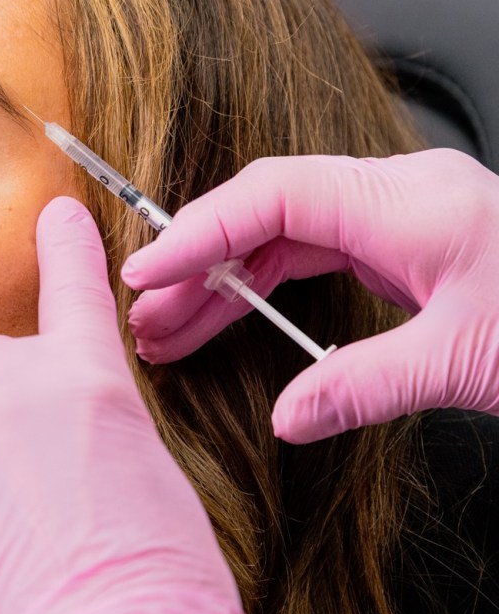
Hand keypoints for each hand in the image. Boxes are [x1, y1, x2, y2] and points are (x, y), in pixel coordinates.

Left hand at [0, 196, 253, 613]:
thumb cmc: (151, 591)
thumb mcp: (146, 479)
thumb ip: (91, 425)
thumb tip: (57, 428)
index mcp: (87, 376)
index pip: (72, 286)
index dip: (64, 247)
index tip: (55, 213)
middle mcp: (7, 381)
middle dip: (6, 416)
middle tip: (29, 490)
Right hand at [121, 149, 498, 442]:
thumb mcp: (467, 362)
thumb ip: (364, 385)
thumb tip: (288, 418)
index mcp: (409, 202)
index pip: (273, 198)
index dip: (199, 231)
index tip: (147, 272)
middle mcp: (396, 196)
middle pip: (267, 216)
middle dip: (200, 268)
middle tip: (149, 321)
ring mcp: (400, 217)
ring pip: (284, 237)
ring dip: (226, 283)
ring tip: (174, 331)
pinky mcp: (405, 245)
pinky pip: (314, 255)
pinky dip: (267, 288)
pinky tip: (235, 323)